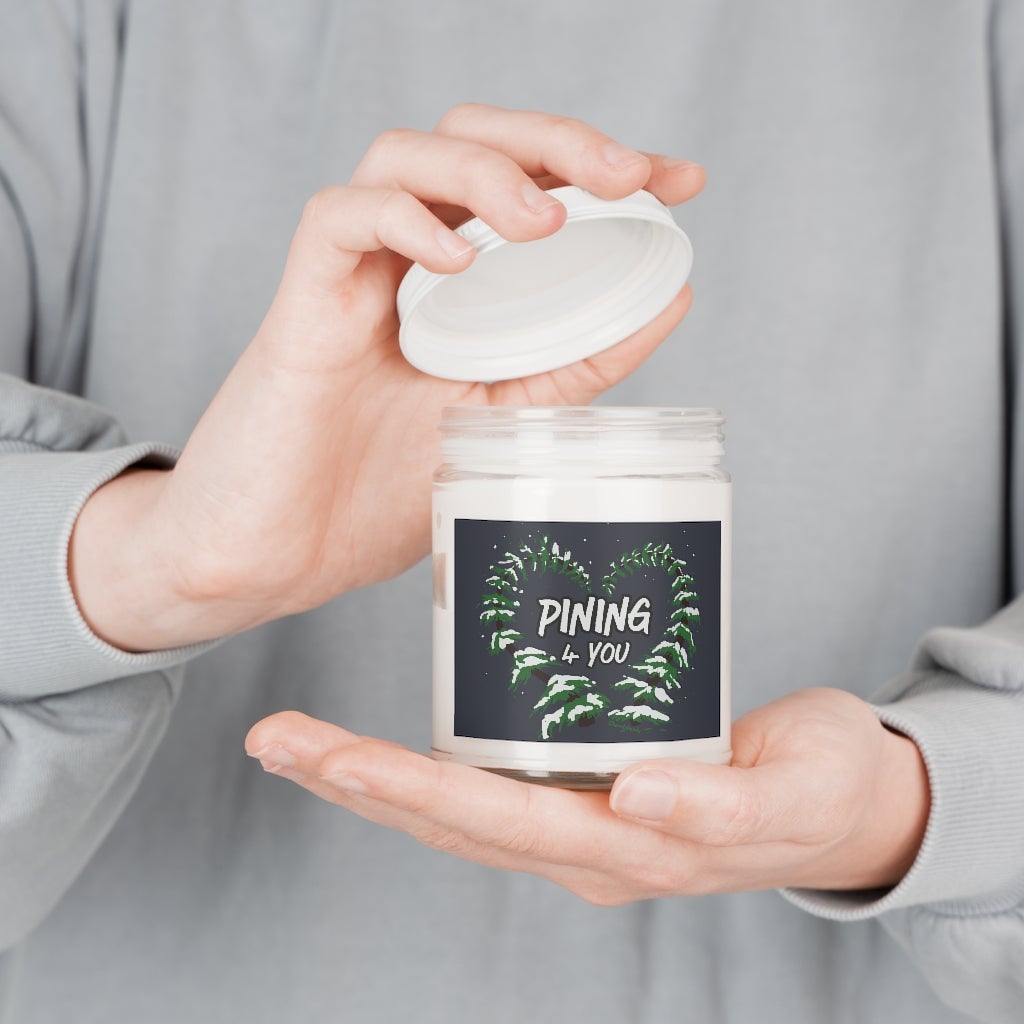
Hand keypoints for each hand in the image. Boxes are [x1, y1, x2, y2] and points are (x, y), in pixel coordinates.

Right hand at [69, 104, 704, 650]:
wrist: (282, 556)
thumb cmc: (375, 494)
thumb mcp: (505, 423)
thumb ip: (574, 364)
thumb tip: (668, 304)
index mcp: (459, 288)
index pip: (530, 185)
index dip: (604, 164)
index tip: (681, 180)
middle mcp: (407, 265)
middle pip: (473, 139)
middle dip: (557, 140)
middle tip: (626, 174)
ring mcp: (353, 279)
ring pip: (406, 156)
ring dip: (485, 170)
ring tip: (543, 222)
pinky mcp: (303, 304)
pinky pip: (339, 222)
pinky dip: (401, 221)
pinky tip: (454, 259)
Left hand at [245, 688, 929, 902]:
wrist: (844, 804)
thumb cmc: (823, 790)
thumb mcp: (795, 795)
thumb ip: (724, 807)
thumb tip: (640, 798)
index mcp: (626, 852)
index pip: (494, 823)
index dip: (411, 790)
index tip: (335, 757)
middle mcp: (584, 846)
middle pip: (448, 820)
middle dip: (354, 781)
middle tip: (272, 739)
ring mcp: (580, 824)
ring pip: (454, 809)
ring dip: (368, 780)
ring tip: (292, 742)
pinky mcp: (587, 789)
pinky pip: (488, 785)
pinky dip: (420, 768)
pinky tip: (374, 742)